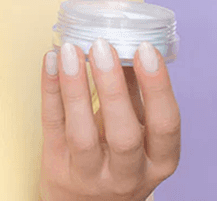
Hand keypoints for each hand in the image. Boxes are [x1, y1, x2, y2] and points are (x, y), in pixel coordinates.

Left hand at [39, 40, 180, 200]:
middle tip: (102, 45)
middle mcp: (127, 174)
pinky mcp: (56, 167)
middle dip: (113, 88)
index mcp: (157, 161)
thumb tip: (128, 41)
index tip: (145, 48)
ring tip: (71, 49)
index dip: (157, 88)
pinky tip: (51, 59)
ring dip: (75, 88)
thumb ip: (134, 93)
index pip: (165, 127)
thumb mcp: (137, 132)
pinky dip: (50, 90)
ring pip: (81, 134)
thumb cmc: (116, 158)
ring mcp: (89, 174)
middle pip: (123, 135)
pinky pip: (52, 125)